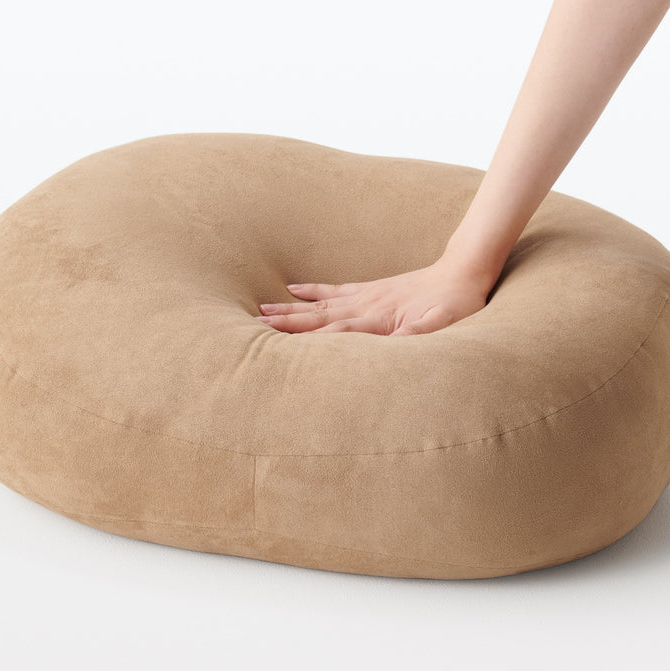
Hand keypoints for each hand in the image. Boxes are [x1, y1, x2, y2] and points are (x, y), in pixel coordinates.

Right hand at [254, 253, 493, 335]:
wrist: (464, 271)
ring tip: (262, 307)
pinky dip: (313, 289)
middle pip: (317, 315)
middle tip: (253, 323)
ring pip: (319, 303)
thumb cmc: (456, 305)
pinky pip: (335, 289)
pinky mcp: (371, 289)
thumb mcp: (441, 327)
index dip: (302, 338)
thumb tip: (387, 353)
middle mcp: (365, 305)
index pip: (332, 331)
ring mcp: (365, 295)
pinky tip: (295, 287)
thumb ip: (414, 338)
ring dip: (290, 308)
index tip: (272, 342)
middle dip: (285, 322)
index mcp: (377, 320)